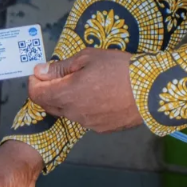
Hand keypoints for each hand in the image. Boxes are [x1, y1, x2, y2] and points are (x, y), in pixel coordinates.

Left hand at [28, 48, 142, 132]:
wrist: (151, 90)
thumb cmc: (119, 68)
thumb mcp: (88, 58)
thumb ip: (60, 67)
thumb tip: (39, 71)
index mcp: (66, 94)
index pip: (36, 94)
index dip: (34, 82)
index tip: (41, 72)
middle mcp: (73, 113)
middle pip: (49, 105)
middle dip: (49, 91)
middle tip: (62, 75)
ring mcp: (88, 124)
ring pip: (68, 112)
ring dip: (68, 100)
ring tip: (87, 84)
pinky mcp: (102, 129)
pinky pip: (85, 118)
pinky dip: (85, 107)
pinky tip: (100, 96)